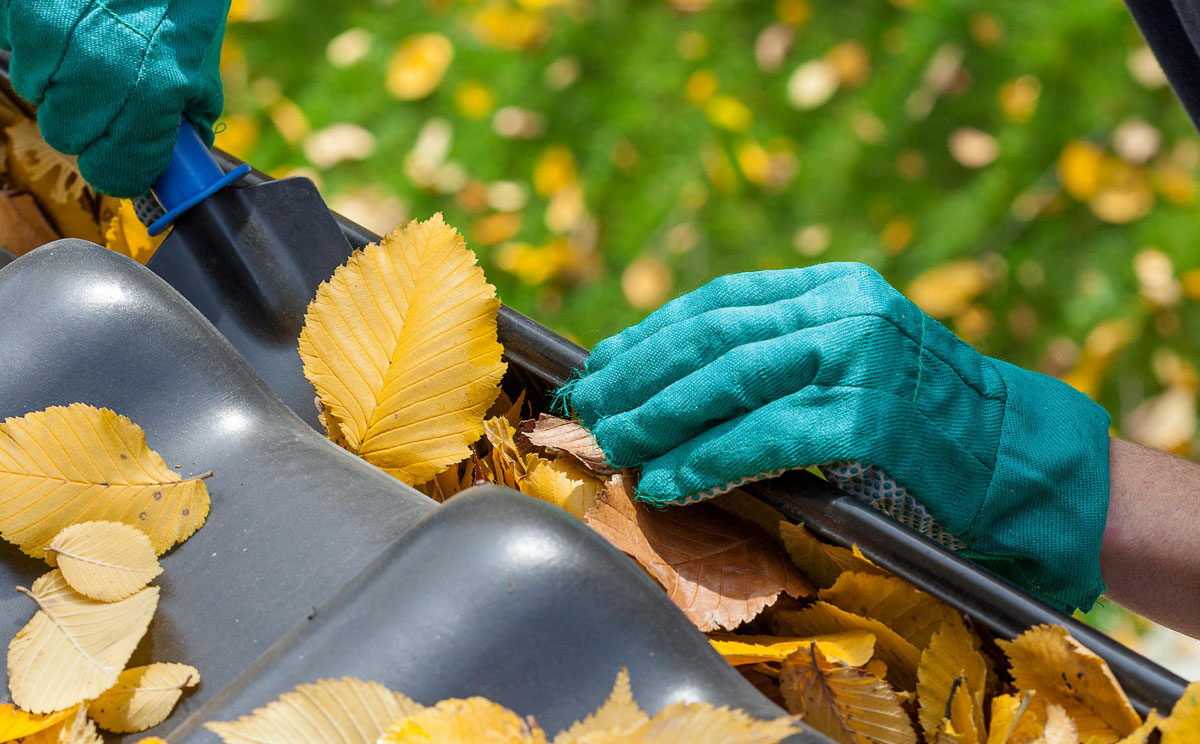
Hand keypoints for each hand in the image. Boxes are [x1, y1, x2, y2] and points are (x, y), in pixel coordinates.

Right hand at [1, 0, 230, 196]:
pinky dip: (36, 42)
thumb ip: (184, 115)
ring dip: (60, 78)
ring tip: (89, 42)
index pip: (115, 172)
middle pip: (67, 136)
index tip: (125, 158)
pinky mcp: (22, 9)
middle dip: (88, 120)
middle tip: (108, 88)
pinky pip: (16, 50)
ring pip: (36, 93)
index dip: (120, 168)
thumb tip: (173, 158)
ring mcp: (53, 38)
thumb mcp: (198, 58)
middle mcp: (100, 72)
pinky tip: (66, 20)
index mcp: (154, 93)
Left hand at [562, 263, 1111, 611]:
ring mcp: (858, 358)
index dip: (651, 334)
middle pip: (712, 337)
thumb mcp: (855, 360)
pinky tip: (666, 483)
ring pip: (728, 383)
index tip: (603, 364)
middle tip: (590, 409)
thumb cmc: (929, 423)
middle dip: (639, 377)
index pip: (719, 301)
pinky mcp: (868, 417)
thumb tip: (680, 383)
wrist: (1022, 460)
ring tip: (614, 446)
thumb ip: (783, 356)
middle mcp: (844, 308)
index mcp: (835, 286)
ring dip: (658, 420)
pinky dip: (704, 461)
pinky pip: (763, 438)